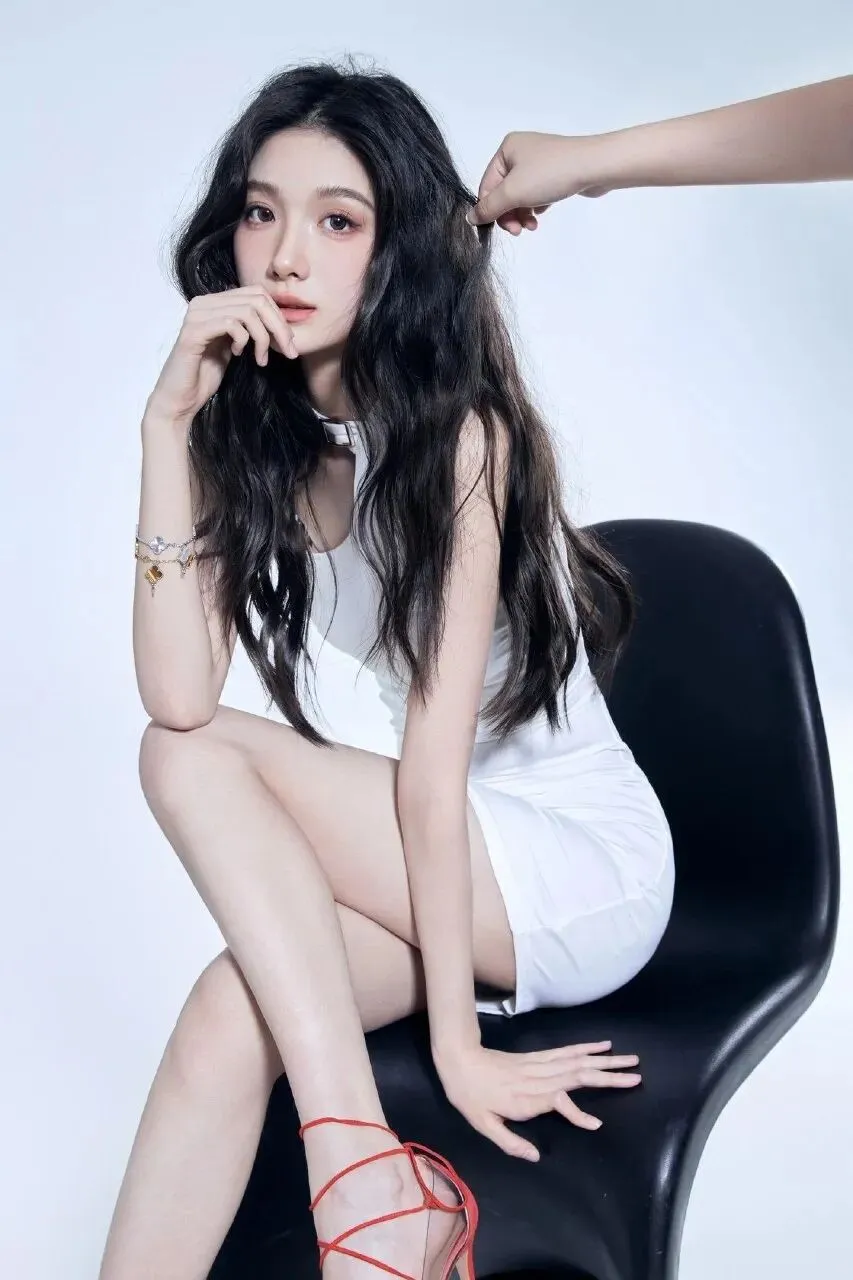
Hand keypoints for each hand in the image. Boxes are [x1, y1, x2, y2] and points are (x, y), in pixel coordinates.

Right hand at [146, 285, 299, 427]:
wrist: (180, 399)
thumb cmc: (205, 375)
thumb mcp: (233, 346)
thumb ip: (248, 328)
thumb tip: (279, 320)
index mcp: (214, 302)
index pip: (257, 293)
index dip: (278, 316)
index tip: (288, 343)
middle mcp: (203, 303)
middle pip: (256, 299)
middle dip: (279, 326)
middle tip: (288, 351)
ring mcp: (196, 315)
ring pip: (247, 311)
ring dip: (263, 337)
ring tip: (261, 358)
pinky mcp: (193, 332)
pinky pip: (230, 324)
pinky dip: (243, 340)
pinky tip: (238, 354)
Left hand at [435, 1039, 640, 1160]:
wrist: (459, 1060)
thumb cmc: (470, 1096)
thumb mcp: (483, 1125)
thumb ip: (510, 1143)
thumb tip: (536, 1157)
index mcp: (527, 1098)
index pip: (560, 1103)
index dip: (579, 1114)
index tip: (596, 1124)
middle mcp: (539, 1079)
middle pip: (579, 1075)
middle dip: (609, 1075)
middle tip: (636, 1076)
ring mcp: (540, 1064)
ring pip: (578, 1061)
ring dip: (605, 1060)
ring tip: (630, 1059)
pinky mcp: (538, 1056)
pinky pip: (566, 1051)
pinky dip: (587, 1047)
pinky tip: (603, 1045)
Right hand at [466, 130, 619, 233]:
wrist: (593, 166)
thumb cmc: (550, 174)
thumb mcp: (513, 192)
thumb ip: (489, 207)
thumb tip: (470, 218)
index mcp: (507, 149)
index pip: (487, 185)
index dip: (490, 209)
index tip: (503, 229)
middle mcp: (520, 152)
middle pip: (503, 192)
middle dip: (509, 214)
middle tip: (518, 231)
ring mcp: (539, 162)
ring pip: (520, 195)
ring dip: (522, 214)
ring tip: (532, 226)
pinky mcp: (554, 172)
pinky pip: (535, 193)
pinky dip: (535, 206)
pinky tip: (542, 214)